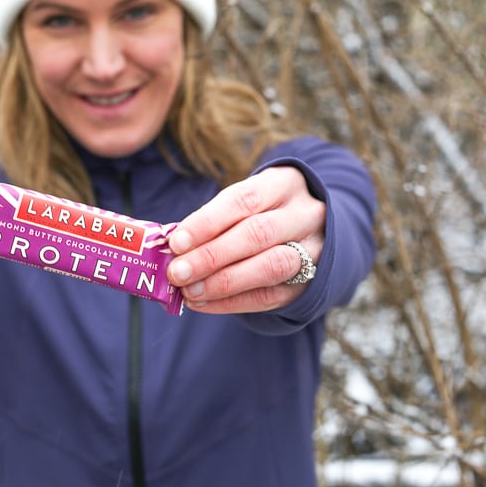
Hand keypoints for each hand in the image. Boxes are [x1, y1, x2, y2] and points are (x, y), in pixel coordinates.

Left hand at [167, 166, 324, 313]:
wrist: (312, 232)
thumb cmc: (263, 212)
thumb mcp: (245, 203)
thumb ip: (213, 220)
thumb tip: (171, 246)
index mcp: (283, 184)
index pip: (244, 200)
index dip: (207, 222)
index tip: (176, 241)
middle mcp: (305, 214)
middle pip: (258, 234)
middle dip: (212, 255)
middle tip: (177, 272)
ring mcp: (313, 249)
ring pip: (271, 266)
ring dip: (223, 282)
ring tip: (189, 291)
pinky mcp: (309, 283)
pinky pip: (270, 296)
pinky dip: (231, 302)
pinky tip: (203, 302)